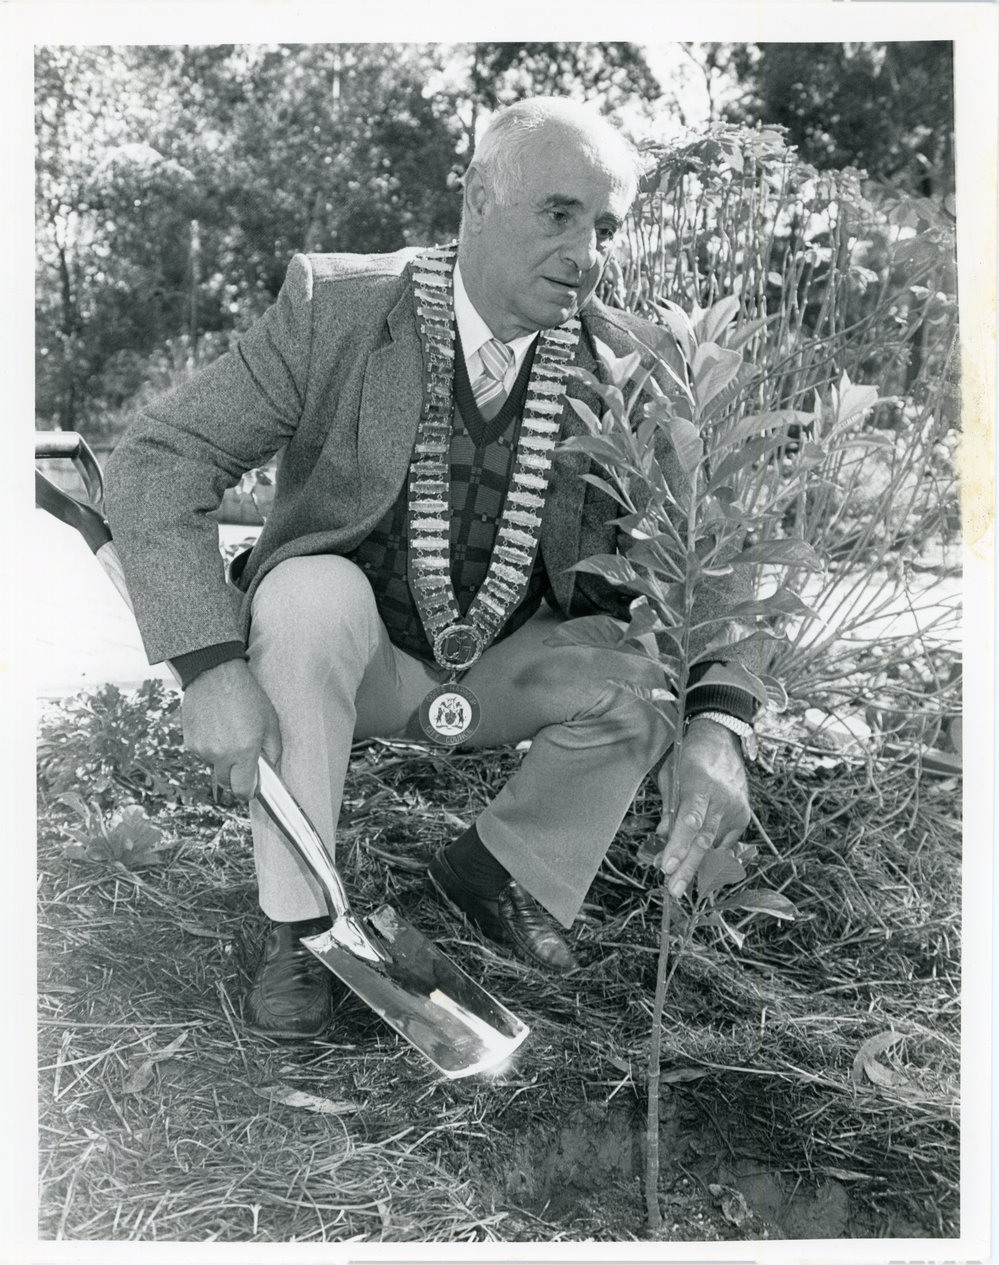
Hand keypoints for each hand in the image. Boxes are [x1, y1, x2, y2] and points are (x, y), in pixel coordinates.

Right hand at [181, 659, 281, 799]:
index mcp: (244, 751)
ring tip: (230, 735)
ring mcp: (202, 748)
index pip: (242, 789)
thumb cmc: (247, 696)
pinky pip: (202, 754)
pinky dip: (210, 748)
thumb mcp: (270, 722)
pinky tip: (217, 728)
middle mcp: (220, 754)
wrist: (215, 674)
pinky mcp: (190, 741)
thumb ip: (273, 751)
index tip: (252, 788)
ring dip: (222, 760)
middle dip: (236, 778)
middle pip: (226, 783)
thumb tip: (271, 770)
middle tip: (244, 761)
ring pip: (214, 767)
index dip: (248, 791)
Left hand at [654, 718, 750, 899]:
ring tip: (679, 884)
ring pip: (715, 846)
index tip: (667, 866)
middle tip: (673, 889)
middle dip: (687, 868)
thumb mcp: (671, 776)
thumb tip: (664, 838)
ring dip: (697, 867)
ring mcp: (736, 809)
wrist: (722, 741)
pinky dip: (711, 858)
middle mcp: (723, 799)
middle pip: (704, 839)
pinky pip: (725, 844)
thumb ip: (668, 808)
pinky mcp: (743, 817)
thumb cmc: (689, 758)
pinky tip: (700, 873)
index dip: (678, 845)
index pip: (690, 820)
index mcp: (701, 784)